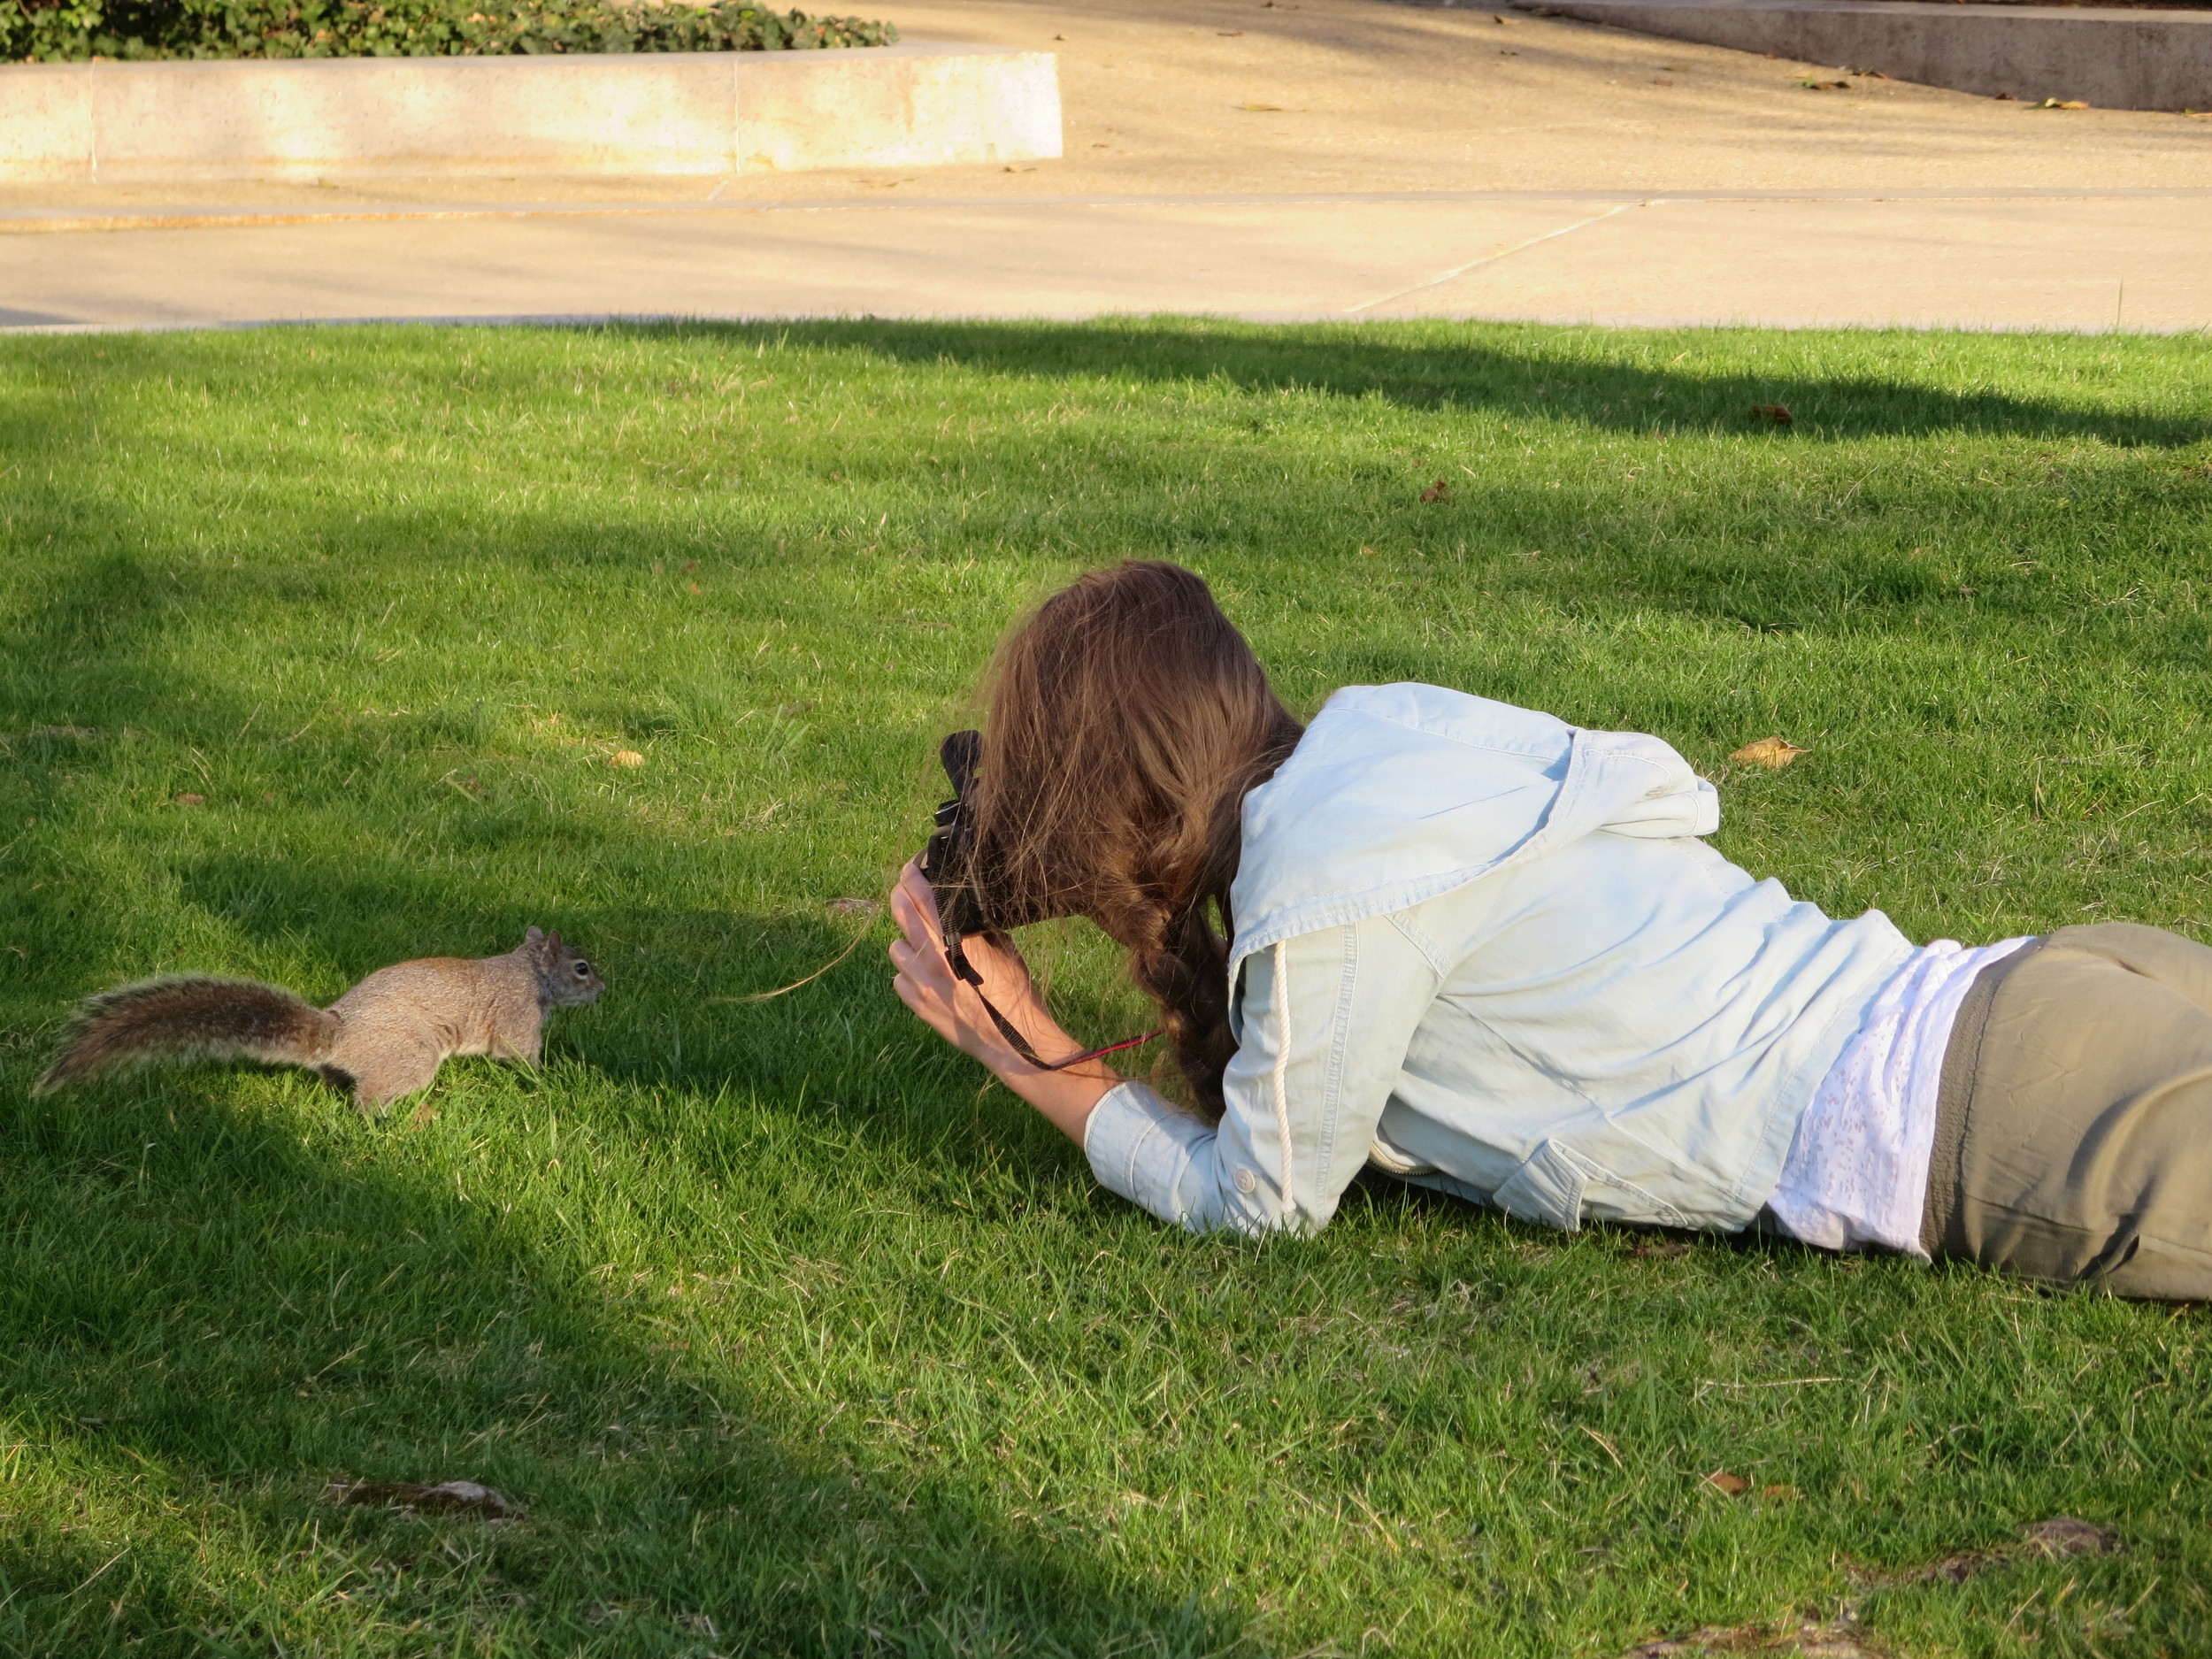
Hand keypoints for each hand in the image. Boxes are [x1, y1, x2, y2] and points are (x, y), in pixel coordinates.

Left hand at [888, 860, 1057, 1072]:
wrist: (1012, 1041)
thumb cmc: (1016, 993)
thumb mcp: (1004, 951)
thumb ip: (977, 929)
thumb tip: (963, 909)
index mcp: (955, 942)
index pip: (923, 899)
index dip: (913, 878)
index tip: (911, 867)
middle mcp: (932, 960)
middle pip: (901, 916)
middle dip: (901, 897)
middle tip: (906, 890)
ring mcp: (921, 984)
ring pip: (895, 948)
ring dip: (906, 941)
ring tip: (922, 942)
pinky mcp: (917, 1005)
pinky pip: (899, 978)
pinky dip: (908, 971)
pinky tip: (925, 974)